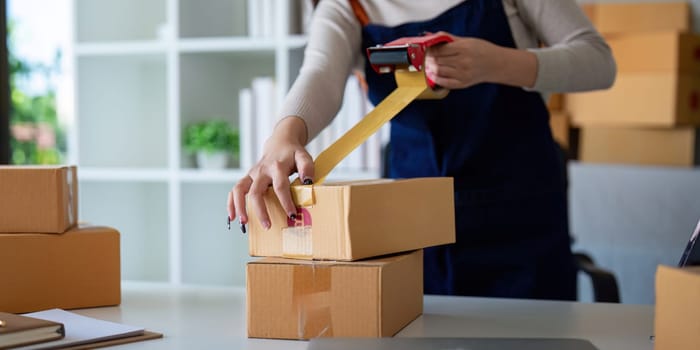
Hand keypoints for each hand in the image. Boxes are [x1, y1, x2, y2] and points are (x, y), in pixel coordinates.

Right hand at [227, 116, 313, 230]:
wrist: (281, 143)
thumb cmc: (293, 154)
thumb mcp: (303, 156)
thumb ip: (307, 167)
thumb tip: (307, 182)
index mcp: (277, 167)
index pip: (280, 186)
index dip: (285, 202)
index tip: (291, 215)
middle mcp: (261, 171)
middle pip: (256, 191)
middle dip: (260, 210)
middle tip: (267, 225)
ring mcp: (252, 174)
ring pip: (239, 189)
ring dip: (239, 206)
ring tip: (244, 222)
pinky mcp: (247, 178)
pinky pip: (234, 190)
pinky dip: (231, 203)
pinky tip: (232, 216)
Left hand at [424, 31, 536, 88]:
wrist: (496, 65)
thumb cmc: (482, 50)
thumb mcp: (467, 40)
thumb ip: (448, 38)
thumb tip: (432, 35)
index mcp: (464, 49)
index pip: (440, 49)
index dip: (430, 49)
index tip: (427, 49)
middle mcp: (463, 62)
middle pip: (437, 60)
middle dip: (429, 59)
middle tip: (426, 57)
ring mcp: (463, 74)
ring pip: (438, 71)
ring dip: (430, 68)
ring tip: (429, 64)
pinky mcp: (462, 84)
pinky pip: (444, 82)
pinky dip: (435, 78)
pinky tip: (433, 74)